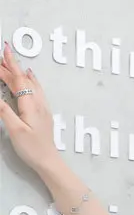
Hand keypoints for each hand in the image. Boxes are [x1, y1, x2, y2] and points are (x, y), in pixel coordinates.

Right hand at [0, 41, 61, 173]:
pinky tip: (31, 78)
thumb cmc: (32, 148)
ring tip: (12, 62)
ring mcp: (43, 109)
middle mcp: (39, 104)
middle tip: (1, 53)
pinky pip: (37, 91)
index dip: (8, 66)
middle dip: (11, 66)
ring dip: (20, 72)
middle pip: (24, 80)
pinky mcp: (44, 114)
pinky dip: (31, 80)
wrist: (49, 162)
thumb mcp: (15, 129)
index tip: (2, 52)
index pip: (18, 80)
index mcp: (30, 105)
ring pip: (31, 84)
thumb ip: (3, 110)